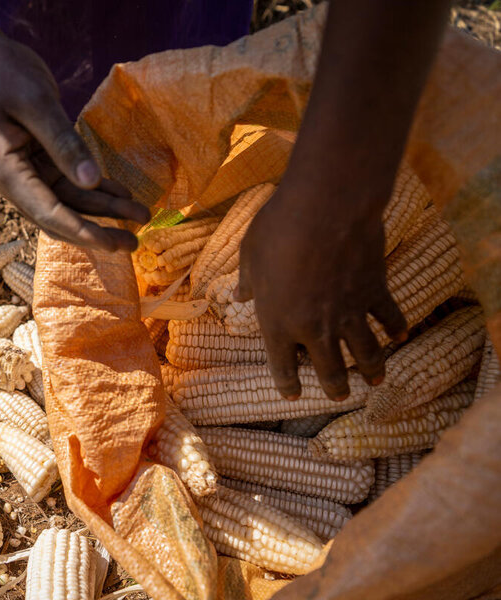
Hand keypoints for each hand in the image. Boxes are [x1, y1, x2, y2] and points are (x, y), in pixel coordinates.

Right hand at [0, 35, 149, 250]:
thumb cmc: (1, 72)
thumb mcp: (36, 102)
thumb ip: (64, 142)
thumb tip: (91, 180)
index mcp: (6, 172)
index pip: (49, 213)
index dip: (82, 231)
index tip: (112, 244)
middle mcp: (15, 179)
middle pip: (60, 215)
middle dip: (97, 230)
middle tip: (134, 243)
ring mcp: (26, 169)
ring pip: (70, 199)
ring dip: (103, 209)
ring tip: (140, 215)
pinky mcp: (38, 156)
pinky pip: (69, 180)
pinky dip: (96, 187)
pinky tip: (122, 194)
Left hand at [235, 177, 407, 399]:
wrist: (325, 208)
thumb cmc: (277, 228)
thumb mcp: (249, 255)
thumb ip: (247, 281)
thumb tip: (240, 295)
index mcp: (276, 323)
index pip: (282, 367)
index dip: (287, 384)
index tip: (292, 395)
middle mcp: (314, 328)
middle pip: (329, 370)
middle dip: (334, 387)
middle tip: (339, 396)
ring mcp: (348, 313)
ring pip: (366, 354)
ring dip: (372, 370)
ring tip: (375, 381)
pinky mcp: (375, 292)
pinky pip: (390, 318)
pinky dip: (397, 329)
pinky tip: (400, 337)